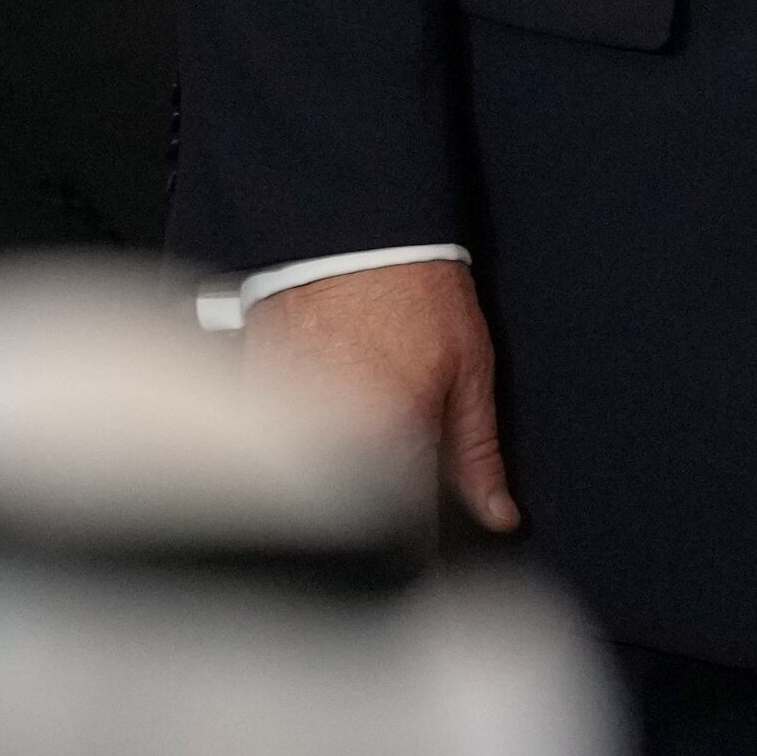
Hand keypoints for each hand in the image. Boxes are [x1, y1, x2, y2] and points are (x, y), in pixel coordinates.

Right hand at [244, 261, 514, 534]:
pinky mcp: (258, 391)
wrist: (361, 227)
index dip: (417, 528)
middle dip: (377, 488)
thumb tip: (498, 514)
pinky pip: (281, 437)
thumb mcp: (470, 369)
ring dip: (339, 458)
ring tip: (364, 396)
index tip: (424, 520)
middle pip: (353, 499)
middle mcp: (333, 434)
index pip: (402, 524)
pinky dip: (305, 428)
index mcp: (392, 438)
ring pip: (316, 472)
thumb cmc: (416, 289)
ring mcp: (288, 414)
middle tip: (396, 432)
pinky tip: (330, 389)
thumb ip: (478, 454)